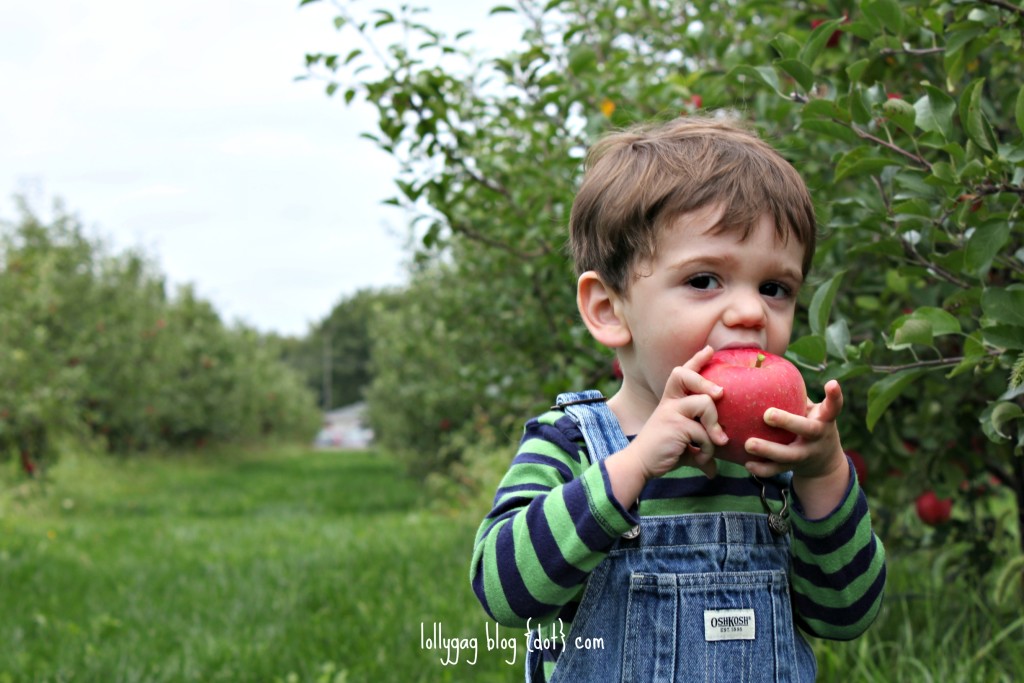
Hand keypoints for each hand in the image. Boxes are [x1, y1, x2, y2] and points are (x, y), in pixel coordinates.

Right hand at [629, 345, 729, 480]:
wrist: (640, 465)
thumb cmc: (662, 454)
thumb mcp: (684, 444)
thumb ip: (699, 449)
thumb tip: (714, 471)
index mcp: (671, 401)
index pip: (682, 374)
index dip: (696, 360)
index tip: (709, 350)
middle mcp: (669, 402)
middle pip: (685, 374)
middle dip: (706, 382)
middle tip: (720, 395)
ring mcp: (671, 412)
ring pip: (705, 403)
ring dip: (715, 426)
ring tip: (719, 442)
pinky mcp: (675, 425)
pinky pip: (704, 432)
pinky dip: (708, 449)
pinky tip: (702, 461)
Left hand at [742, 379, 849, 516]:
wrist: (824, 462)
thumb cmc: (809, 422)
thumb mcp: (809, 409)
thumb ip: (794, 393)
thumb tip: (761, 360)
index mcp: (824, 419)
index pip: (833, 407)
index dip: (835, 396)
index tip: (832, 383)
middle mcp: (818, 437)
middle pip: (807, 430)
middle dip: (788, 422)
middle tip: (767, 414)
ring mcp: (807, 454)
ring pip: (789, 455)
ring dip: (768, 450)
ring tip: (748, 444)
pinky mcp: (795, 468)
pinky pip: (777, 470)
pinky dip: (763, 469)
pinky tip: (747, 464)